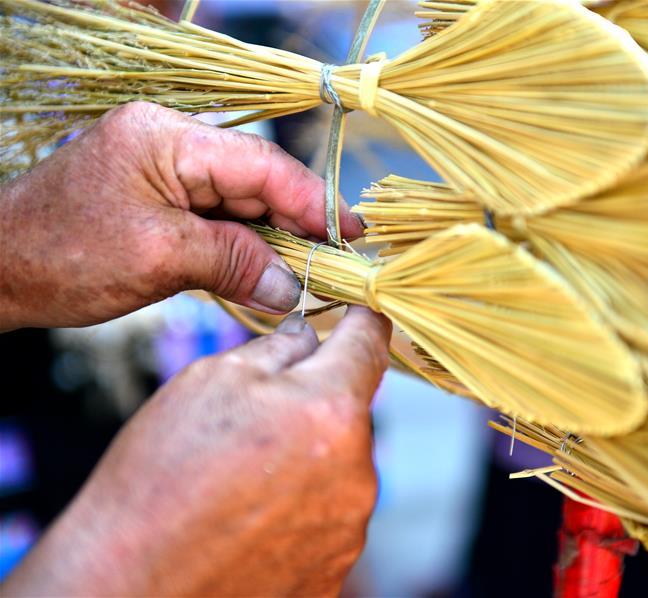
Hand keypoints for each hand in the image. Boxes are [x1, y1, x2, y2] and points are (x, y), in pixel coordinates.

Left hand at [0, 102, 361, 329]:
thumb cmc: (63, 258)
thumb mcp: (160, 259)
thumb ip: (235, 263)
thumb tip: (293, 287)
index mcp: (167, 138)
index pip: (261, 164)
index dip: (312, 201)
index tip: (349, 234)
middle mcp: (170, 142)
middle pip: (255, 180)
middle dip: (298, 223)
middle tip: (338, 262)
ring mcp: (164, 169)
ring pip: (240, 201)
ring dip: (274, 239)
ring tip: (312, 272)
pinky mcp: (159, 197)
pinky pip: (217, 217)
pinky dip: (244, 245)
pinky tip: (269, 270)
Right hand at [3, 306, 390, 596]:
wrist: (130, 586)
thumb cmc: (160, 479)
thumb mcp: (210, 382)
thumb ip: (277, 349)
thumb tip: (309, 335)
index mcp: (330, 410)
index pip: (371, 343)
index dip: (363, 319)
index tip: (358, 312)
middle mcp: (357, 470)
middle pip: (351, 410)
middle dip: (316, 402)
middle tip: (257, 418)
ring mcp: (350, 525)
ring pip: (340, 464)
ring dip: (308, 457)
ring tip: (243, 478)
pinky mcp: (336, 565)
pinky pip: (328, 514)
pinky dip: (300, 505)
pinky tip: (251, 515)